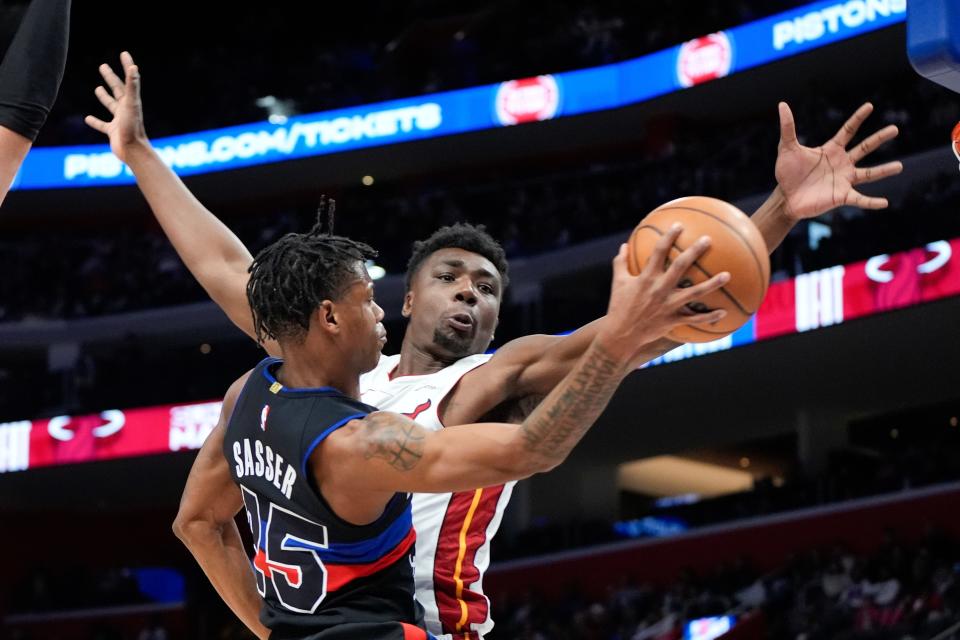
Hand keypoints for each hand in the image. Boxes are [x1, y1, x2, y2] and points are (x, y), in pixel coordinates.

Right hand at [84, 51, 147, 162]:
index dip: (126, 66)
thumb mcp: (131, 104)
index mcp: (131, 101)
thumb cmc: (132, 128)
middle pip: (117, 90)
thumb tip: (134, 67)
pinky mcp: (113, 132)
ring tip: (97, 88)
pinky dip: (95, 121)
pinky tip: (87, 118)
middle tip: (103, 66)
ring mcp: (120, 120)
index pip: (128, 80)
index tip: (124, 54)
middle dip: (111, 78)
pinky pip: (102, 125)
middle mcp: (126, 109)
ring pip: (110, 106)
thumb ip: (132, 86)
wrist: (133, 151)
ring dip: (104, 97)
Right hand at [599, 224, 728, 366]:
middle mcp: (659, 289)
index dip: (668, 237)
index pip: (658, 252)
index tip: (679, 225)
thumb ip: (620, 262)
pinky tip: (724, 313)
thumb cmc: (618, 307)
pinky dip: (709, 317)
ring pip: (694, 293)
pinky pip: (694, 318)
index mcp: (646, 278)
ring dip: (712, 284)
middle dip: (694, 252)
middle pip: (680, 266)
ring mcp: (668, 305)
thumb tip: (623, 245)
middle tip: (708, 240)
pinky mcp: (673, 320)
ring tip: (727, 275)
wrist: (621, 335)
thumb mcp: (618, 283)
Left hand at [775, 102, 902, 220]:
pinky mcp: (841, 196)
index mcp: (831, 150)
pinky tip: (884, 203)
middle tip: (895, 129)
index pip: (848, 130)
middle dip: (879, 138)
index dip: (858, 118)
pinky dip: (871, 202)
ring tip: (899, 166)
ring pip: (868, 174)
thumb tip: (782, 105)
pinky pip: (860, 199)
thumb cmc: (787, 173)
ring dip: (883, 171)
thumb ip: (788, 128)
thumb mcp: (787, 148)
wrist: (786, 197)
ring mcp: (844, 180)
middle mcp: (842, 163)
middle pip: (865, 148)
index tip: (869, 106)